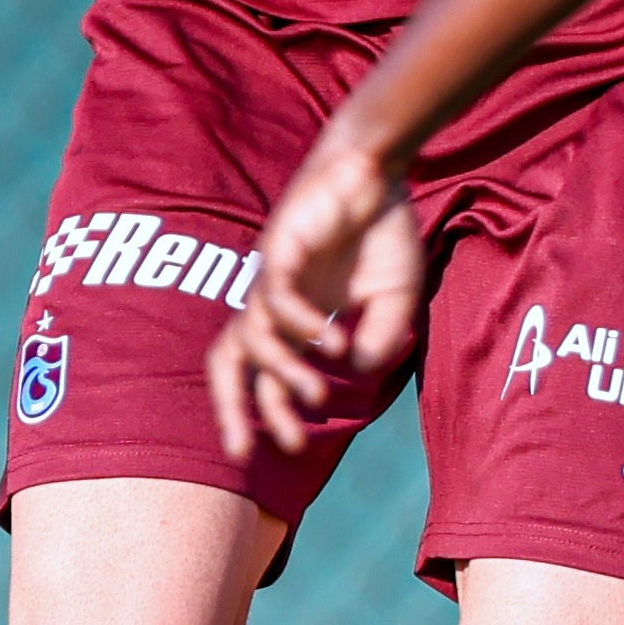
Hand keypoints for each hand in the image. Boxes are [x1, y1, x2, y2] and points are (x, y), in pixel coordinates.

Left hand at [207, 122, 426, 457]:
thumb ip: (380, 340)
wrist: (378, 173)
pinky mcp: (280, 247)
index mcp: (296, 320)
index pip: (263, 375)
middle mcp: (274, 303)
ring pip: (252, 337)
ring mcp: (272, 276)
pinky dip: (300, 324)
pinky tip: (331, 337)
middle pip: (228, 360)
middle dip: (230, 408)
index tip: (292, 449)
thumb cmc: (382, 235)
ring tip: (315, 395)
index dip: (268, 415)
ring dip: (281, 373)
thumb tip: (356, 369)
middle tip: (244, 451)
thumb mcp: (395, 302)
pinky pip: (275, 295)